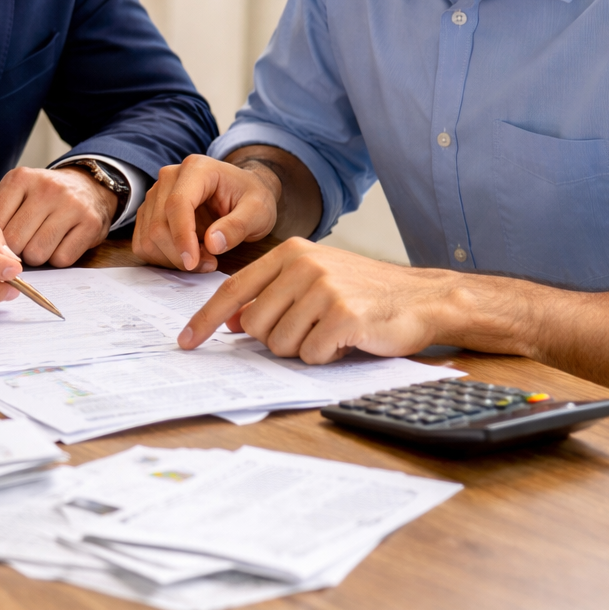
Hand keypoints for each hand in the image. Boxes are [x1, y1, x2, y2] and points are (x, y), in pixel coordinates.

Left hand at [0, 166, 117, 265]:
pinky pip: (63, 259)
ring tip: (41, 243)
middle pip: (15, 241)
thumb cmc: (43, 197)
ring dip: (36, 257)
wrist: (90, 187)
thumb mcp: (15, 195)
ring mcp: (71, 205)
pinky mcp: (91, 223)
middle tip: (20, 248)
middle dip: (13, 254)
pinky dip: (58, 258)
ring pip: (38, 253)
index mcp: (20, 179)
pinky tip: (60, 244)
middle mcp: (47, 188)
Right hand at [132, 154, 278, 271]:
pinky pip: (144, 243)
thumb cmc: (251, 198)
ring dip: (172, 258)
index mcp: (197, 169)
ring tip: (203, 258)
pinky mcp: (150, 212)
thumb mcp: (259, 211)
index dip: (181, 236)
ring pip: (148, 237)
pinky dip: (163, 257)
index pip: (177, 204)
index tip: (193, 262)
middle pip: (158, 224)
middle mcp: (170, 177)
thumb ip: (238, 226)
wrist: (242, 192)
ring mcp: (156, 194)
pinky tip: (187, 255)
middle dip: (180, 254)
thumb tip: (213, 243)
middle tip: (210, 263)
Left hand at [178, 238, 459, 360]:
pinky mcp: (343, 315)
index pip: (234, 289)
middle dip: (276, 339)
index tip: (185, 342)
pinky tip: (347, 339)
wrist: (423, 298)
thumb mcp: (315, 279)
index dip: (204, 319)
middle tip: (310, 329)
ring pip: (280, 343)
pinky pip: (311, 354)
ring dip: (304, 348)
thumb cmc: (366, 293)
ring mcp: (323, 288)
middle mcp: (303, 265)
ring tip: (331, 331)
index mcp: (291, 253)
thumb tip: (229, 320)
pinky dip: (326, 356)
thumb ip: (272, 293)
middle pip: (254, 325)